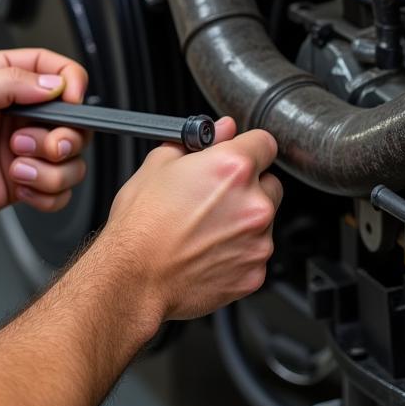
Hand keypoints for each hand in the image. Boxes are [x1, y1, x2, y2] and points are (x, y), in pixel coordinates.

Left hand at [0, 49, 89, 229]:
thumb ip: (11, 82)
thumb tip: (53, 83)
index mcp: (3, 79)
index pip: (56, 70)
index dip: (71, 84)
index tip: (68, 101)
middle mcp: (18, 112)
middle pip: (74, 119)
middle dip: (63, 136)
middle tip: (30, 144)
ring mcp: (23, 149)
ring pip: (71, 158)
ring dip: (50, 168)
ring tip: (16, 166)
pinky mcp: (23, 182)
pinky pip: (59, 190)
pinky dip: (46, 192)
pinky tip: (18, 186)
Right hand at [100, 117, 280, 320]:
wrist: (135, 275)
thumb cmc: (141, 224)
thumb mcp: (158, 164)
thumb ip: (198, 142)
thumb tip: (221, 131)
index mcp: (232, 169)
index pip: (265, 142)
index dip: (249, 146)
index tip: (240, 153)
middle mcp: (253, 204)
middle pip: (270, 183)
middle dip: (248, 185)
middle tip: (214, 195)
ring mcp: (258, 242)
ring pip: (263, 221)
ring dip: (243, 220)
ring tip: (204, 226)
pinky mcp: (255, 272)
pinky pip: (255, 253)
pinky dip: (239, 250)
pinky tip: (208, 249)